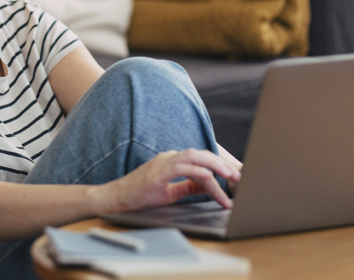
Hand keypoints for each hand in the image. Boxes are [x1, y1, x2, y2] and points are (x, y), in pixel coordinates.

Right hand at [91, 148, 242, 214]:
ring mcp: (162, 163)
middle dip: (222, 164)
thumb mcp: (169, 192)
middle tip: (237, 176)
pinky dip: (196, 170)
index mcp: (172, 161)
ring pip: (194, 158)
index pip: (200, 162)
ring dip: (214, 166)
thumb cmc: (140, 196)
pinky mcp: (157, 173)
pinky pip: (181, 167)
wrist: (116, 199)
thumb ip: (187, 187)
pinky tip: (209, 176)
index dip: (218, 170)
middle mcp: (169, 158)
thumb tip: (207, 185)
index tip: (231, 182)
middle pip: (201, 155)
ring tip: (229, 177)